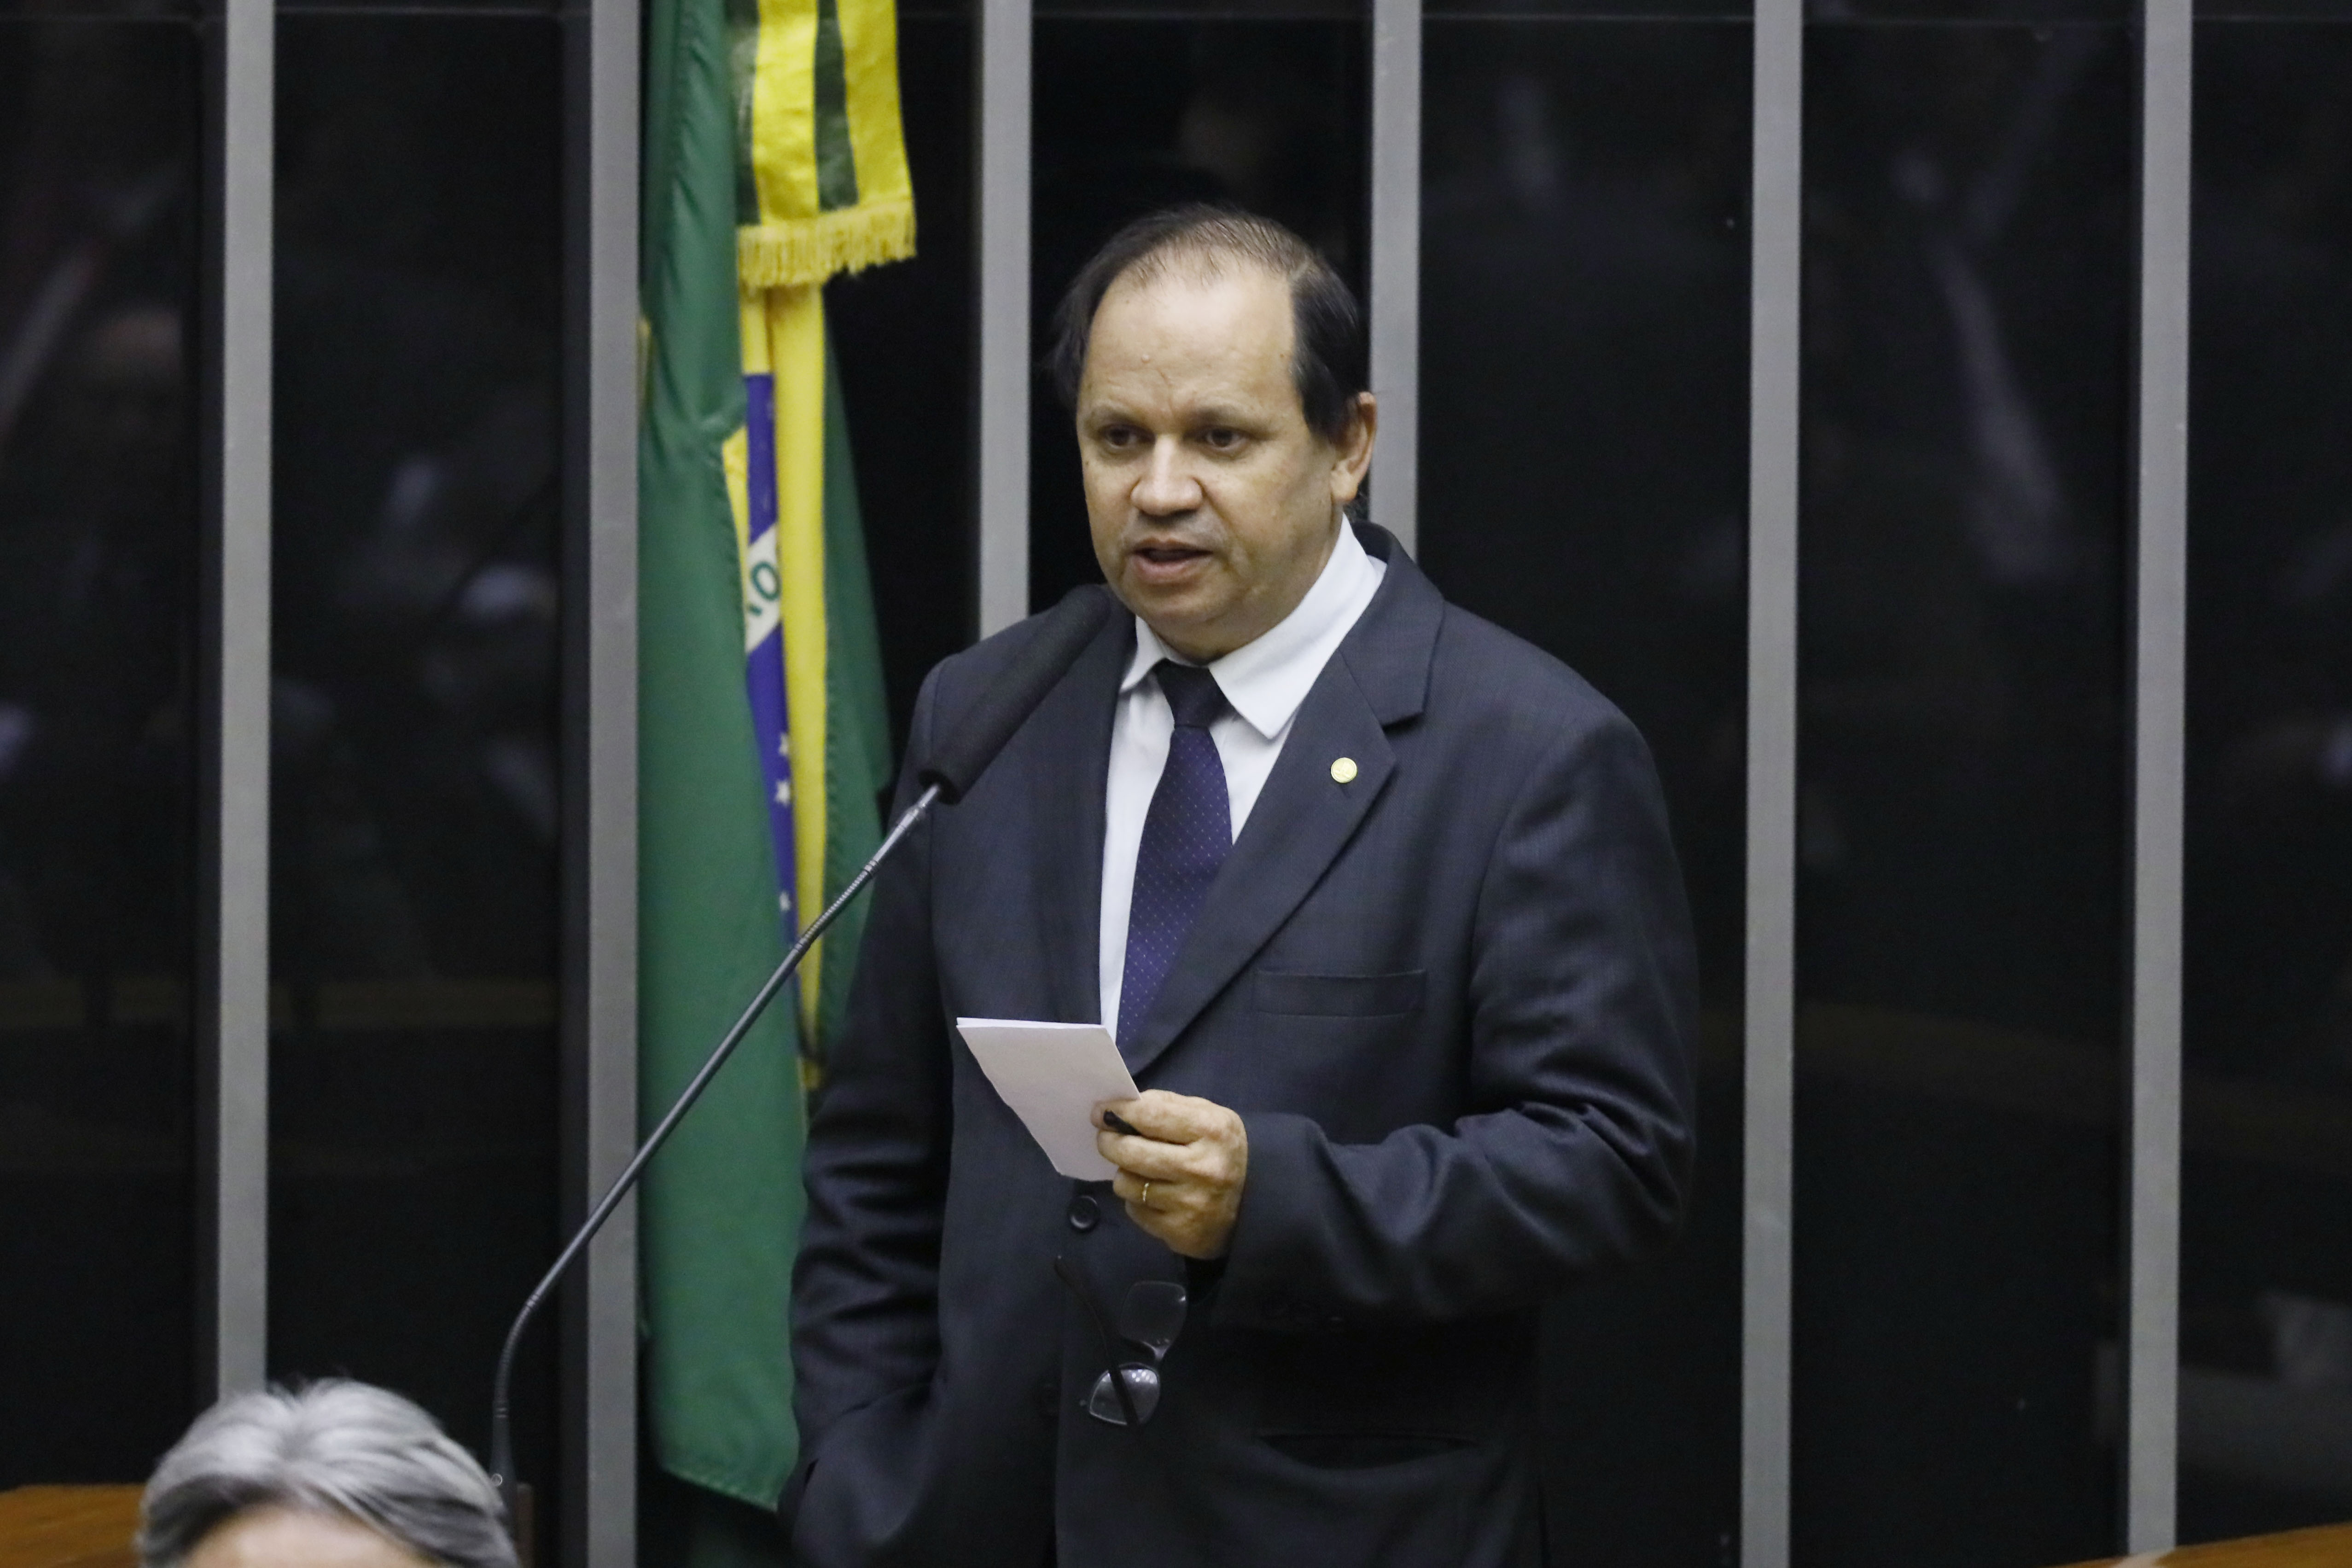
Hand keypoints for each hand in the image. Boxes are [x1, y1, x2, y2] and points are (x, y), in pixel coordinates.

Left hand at [1095, 1090, 1247, 1259]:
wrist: (1254, 1201)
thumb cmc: (1219, 1149)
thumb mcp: (1206, 1116)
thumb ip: (1166, 1106)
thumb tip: (1120, 1107)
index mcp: (1211, 1130)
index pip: (1150, 1115)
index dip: (1118, 1111)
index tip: (1100, 1111)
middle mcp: (1202, 1168)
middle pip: (1130, 1151)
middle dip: (1109, 1142)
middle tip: (1107, 1138)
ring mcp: (1190, 1203)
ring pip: (1126, 1183)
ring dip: (1125, 1174)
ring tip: (1140, 1170)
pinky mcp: (1179, 1231)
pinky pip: (1134, 1210)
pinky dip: (1137, 1200)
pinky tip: (1155, 1194)